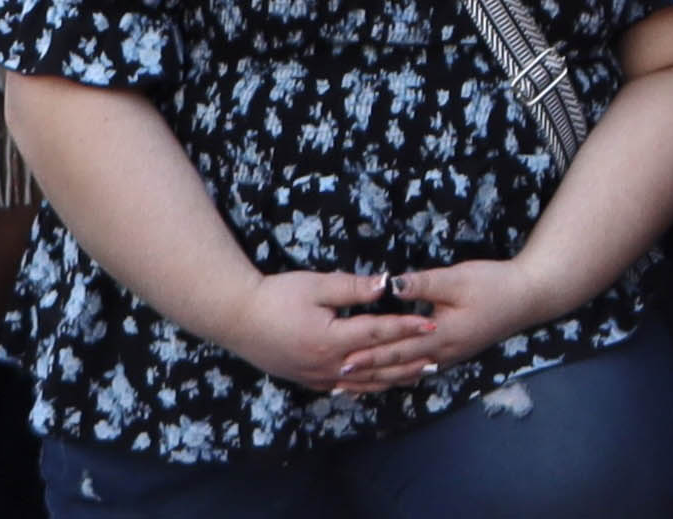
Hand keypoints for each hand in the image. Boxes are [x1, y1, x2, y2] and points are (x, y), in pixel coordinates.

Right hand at [207, 269, 437, 394]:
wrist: (235, 317)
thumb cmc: (275, 296)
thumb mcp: (316, 286)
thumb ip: (353, 288)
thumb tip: (387, 284)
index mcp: (332, 339)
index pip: (379, 333)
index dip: (407, 327)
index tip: (431, 323)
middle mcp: (327, 364)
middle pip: (376, 364)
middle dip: (408, 358)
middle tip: (437, 354)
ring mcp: (316, 376)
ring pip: (363, 382)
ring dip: (392, 378)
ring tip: (417, 373)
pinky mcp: (306, 379)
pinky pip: (344, 387)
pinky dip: (366, 386)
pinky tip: (378, 385)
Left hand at [325, 260, 563, 378]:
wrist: (529, 296)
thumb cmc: (494, 284)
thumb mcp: (457, 278)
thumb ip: (422, 284)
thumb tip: (390, 286)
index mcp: (441, 335)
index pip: (397, 349)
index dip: (369, 355)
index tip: (342, 360)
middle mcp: (443, 353)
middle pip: (399, 367)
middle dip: (368, 372)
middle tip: (338, 379)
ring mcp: (450, 356)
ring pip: (409, 373)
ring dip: (382, 379)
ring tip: (356, 385)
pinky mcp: (455, 352)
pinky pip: (421, 370)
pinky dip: (401, 375)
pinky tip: (391, 376)